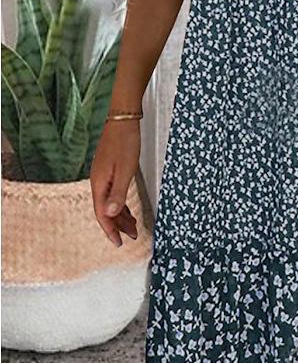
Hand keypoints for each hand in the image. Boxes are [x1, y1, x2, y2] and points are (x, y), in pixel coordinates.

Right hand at [90, 119, 140, 245]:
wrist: (123, 120)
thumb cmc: (125, 142)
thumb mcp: (125, 170)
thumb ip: (118, 193)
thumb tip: (109, 214)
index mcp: (100, 184)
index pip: (102, 214)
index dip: (110, 230)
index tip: (119, 242)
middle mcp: (98, 181)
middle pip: (105, 210)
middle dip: (118, 225)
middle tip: (132, 236)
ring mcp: (103, 176)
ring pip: (110, 202)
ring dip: (121, 216)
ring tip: (133, 226)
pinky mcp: (109, 170)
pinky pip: (113, 193)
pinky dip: (120, 203)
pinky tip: (127, 208)